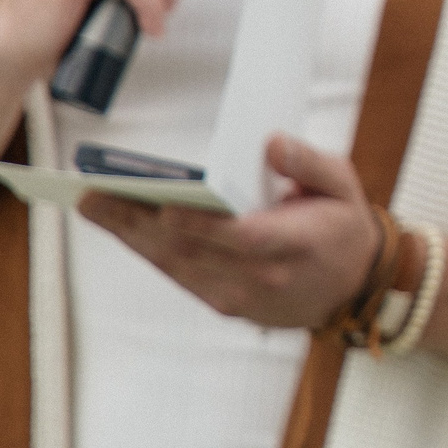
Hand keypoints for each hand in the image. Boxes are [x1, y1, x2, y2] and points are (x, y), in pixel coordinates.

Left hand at [78, 133, 379, 330]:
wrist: (352, 288)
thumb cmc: (342, 225)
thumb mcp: (343, 184)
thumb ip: (309, 162)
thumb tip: (271, 143)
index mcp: (299, 244)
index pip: (243, 238)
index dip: (202, 225)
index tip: (164, 206)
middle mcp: (265, 278)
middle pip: (194, 252)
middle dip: (140, 223)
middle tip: (97, 195)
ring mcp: (242, 297)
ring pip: (177, 267)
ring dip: (132, 237)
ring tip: (94, 204)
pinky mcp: (226, 304)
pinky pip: (180, 276)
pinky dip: (148, 250)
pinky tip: (122, 225)